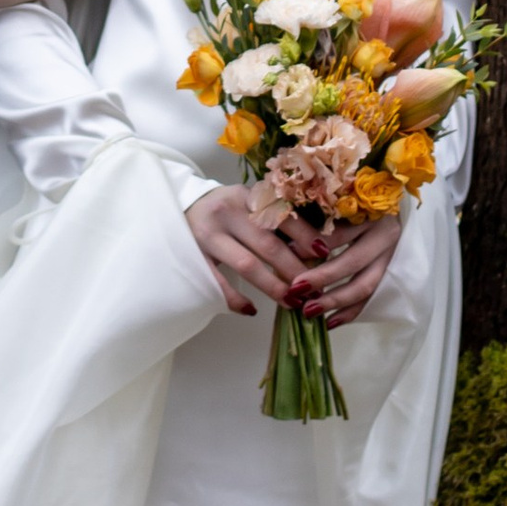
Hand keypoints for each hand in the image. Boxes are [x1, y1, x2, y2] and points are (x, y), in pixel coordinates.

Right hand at [185, 184, 310, 314]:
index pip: (283, 216)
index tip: (324, 254)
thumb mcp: (249, 203)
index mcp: (247, 196)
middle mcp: (228, 212)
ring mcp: (208, 234)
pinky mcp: (193, 254)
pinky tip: (251, 309)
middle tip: (314, 288)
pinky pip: (218, 282)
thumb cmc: (227, 208)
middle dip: (294, 269)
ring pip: (247, 265)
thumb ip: (273, 219)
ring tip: (291, 302)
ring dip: (273, 287)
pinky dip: (235, 298)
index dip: (306, 236)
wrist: (182, 205)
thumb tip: (314, 248)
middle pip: (269, 244)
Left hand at [288, 213, 403, 328]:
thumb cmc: (356, 199)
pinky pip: (372, 297)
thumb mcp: (338, 204)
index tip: (287, 253)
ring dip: (335, 300)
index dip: (313, 244)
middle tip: (295, 289)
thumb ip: (319, 221)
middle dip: (322, 278)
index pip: (339, 232)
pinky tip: (330, 322)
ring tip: (309, 311)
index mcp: (372, 211)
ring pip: (365, 284)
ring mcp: (392, 256)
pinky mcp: (392, 272)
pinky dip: (351, 311)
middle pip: (353, 261)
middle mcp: (386, 234)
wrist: (391, 207)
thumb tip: (290, 249)